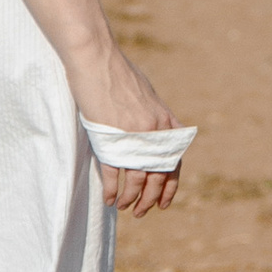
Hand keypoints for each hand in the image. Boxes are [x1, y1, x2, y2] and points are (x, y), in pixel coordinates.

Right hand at [76, 40, 185, 217]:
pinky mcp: (110, 140)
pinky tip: (109, 199)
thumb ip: (154, 115)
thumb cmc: (117, 72)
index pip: (174, 163)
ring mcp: (133, 138)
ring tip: (124, 207)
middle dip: (150, 199)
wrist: (96, 59)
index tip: (164, 203)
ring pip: (137, 180)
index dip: (170, 187)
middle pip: (158, 177)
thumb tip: (159, 128)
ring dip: (131, 199)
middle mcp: (154, 133)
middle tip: (141, 212)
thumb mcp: (147, 93)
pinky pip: (114, 175)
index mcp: (164, 122)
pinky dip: (112, 191)